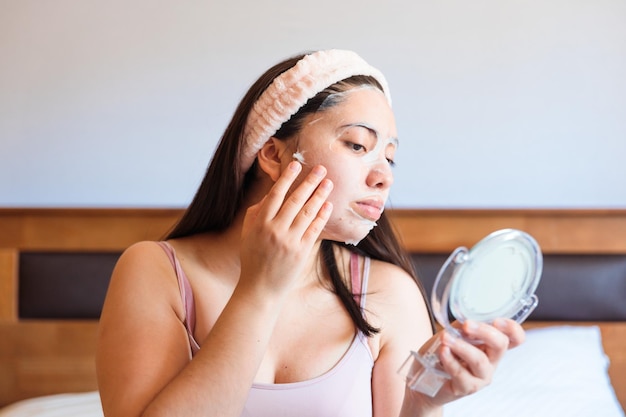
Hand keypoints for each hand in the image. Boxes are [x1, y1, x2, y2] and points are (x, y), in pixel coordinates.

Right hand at [239, 161, 333, 295]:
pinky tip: (327, 204)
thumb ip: (257, 212)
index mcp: (260, 223)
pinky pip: (314, 229)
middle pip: (296, 200)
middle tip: (321, 168)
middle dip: (309, 182)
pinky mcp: (302, 251)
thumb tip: (271, 194)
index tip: (296, 164)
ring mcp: (290, 241)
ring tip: (328, 183)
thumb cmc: (253, 257)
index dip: (286, 178)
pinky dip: (321, 216)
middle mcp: (275, 230)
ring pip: (308, 212)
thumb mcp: (247, 233)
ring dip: (319, 195)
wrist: (260, 288)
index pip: (275, 195)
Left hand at [415, 318, 524, 407]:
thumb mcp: (454, 333)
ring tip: (445, 338)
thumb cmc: (443, 352)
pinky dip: (450, 360)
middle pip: (501, 345)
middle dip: (484, 332)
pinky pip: (461, 374)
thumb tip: (467, 318)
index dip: (512, 329)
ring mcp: (481, 376)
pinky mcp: (466, 387)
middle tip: (466, 325)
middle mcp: (492, 361)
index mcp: (492, 345)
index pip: (515, 338)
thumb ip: (462, 326)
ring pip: (479, 360)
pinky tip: (442, 351)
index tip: (497, 321)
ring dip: (461, 346)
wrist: (425, 377)